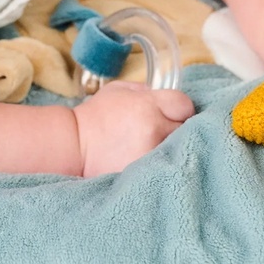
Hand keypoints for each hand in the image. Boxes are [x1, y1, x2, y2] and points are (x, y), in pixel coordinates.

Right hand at [73, 81, 194, 177]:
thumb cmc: (97, 117)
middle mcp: (154, 130)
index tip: (171, 112)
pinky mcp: (147, 173)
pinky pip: (167, 166)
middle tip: (162, 130)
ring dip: (172, 147)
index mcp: (148, 105)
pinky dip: (162, 164)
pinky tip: (149, 160)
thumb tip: (167, 99)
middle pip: (187, 128)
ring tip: (154, 146)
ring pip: (180, 149)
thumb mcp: (119, 90)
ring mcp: (151, 154)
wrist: (76, 147)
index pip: (185, 104)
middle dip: (177, 127)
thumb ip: (147, 91)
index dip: (179, 108)